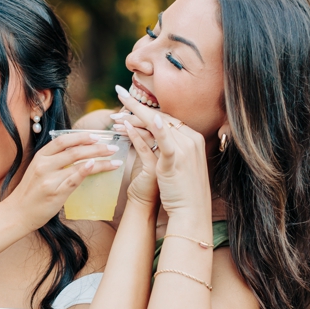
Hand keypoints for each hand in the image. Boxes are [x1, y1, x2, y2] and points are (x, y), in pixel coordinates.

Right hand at [4, 132, 122, 229]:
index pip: (63, 140)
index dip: (82, 136)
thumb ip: (54, 160)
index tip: (98, 136)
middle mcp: (44, 165)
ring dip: (99, 160)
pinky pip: (73, 179)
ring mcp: (49, 178)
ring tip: (114, 160)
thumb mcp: (39, 170)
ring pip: (78, 164)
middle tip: (113, 147)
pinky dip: (85, 171)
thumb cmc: (30, 192)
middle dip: (97, 147)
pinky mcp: (55, 193)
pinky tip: (95, 166)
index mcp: (40, 156)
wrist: (17, 213)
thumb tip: (78, 153)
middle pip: (74, 151)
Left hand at [111, 85, 211, 218]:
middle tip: (118, 96)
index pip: (167, 118)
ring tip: (115, 115)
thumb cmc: (184, 191)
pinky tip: (130, 124)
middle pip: (160, 118)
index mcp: (194, 138)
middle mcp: (191, 140)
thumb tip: (155, 137)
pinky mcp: (174, 161)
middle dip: (136, 108)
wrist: (192, 212)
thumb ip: (171, 148)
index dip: (146, 111)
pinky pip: (159, 142)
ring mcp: (185, 149)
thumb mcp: (180, 165)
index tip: (129, 105)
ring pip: (156, 126)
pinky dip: (146, 131)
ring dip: (133, 118)